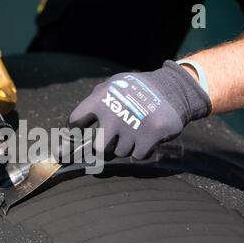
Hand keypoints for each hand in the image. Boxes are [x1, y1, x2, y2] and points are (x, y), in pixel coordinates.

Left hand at [69, 61, 211, 159]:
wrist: (173, 89)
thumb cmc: (136, 90)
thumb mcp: (113, 86)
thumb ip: (94, 103)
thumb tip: (70, 130)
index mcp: (100, 99)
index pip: (75, 122)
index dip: (76, 133)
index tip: (79, 138)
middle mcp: (112, 113)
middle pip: (98, 149)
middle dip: (105, 149)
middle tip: (112, 143)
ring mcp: (131, 126)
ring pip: (120, 153)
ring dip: (127, 147)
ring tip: (136, 131)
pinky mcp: (149, 136)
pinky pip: (137, 156)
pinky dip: (142, 150)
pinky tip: (147, 136)